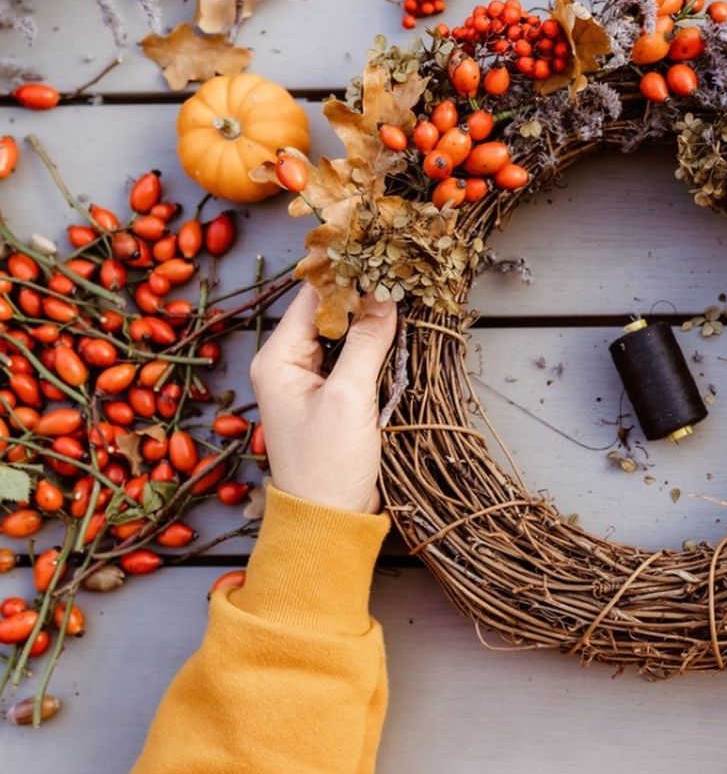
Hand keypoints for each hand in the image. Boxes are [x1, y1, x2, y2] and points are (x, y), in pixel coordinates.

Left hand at [249, 285, 396, 513]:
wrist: (328, 521)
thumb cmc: (328, 463)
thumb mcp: (350, 397)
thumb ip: (366, 342)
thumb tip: (384, 296)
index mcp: (277, 358)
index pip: (311, 298)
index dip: (346, 273)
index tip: (380, 252)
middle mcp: (287, 364)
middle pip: (326, 312)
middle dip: (361, 292)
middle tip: (398, 270)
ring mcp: (308, 381)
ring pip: (341, 333)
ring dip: (369, 318)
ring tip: (402, 293)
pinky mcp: (330, 397)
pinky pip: (349, 357)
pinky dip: (371, 343)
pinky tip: (397, 332)